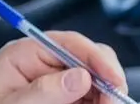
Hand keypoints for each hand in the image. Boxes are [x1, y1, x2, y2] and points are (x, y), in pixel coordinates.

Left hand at [0, 32, 127, 103]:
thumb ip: (43, 91)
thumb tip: (79, 77)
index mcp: (25, 54)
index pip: (67, 43)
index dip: (95, 56)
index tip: (113, 77)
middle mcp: (45, 63)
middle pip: (89, 58)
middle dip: (107, 76)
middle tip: (114, 100)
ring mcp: (58, 81)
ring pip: (97, 79)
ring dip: (107, 93)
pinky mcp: (67, 97)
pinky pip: (93, 96)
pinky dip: (101, 102)